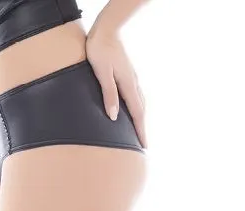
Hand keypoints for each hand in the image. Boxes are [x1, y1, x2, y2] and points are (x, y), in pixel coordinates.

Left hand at [85, 23, 146, 147]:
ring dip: (141, 117)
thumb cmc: (99, 50)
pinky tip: (133, 108)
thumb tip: (113, 116)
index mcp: (128, 84)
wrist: (106, 29)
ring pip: (140, 102)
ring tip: (140, 130)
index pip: (137, 113)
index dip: (140, 130)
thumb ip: (108, 94)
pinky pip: (135, 95)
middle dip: (142, 127)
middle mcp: (133, 82)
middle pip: (141, 110)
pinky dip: (137, 106)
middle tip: (144, 144)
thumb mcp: (101, 73)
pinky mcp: (128, 73)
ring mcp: (132, 77)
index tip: (144, 146)